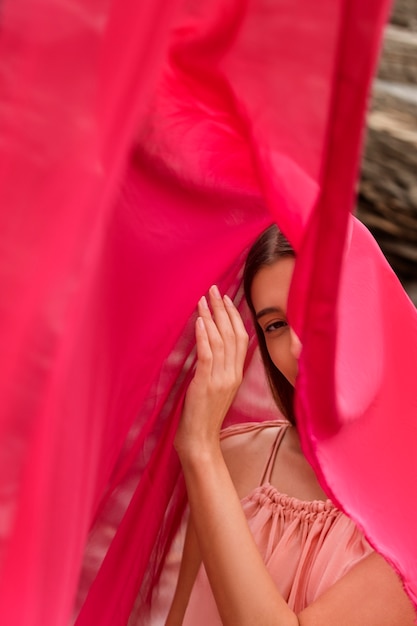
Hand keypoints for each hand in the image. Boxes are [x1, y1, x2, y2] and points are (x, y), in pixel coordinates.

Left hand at [175, 285, 248, 458]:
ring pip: (221, 341)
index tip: (226, 299)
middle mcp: (232, 374)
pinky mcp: (206, 384)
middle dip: (223, 309)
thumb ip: (217, 369)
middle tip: (215, 289)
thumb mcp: (216, 389)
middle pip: (232, 334)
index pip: (241, 339)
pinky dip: (204, 336)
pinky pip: (208, 355)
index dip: (234, 317)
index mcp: (236, 375)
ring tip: (205, 299)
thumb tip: (210, 346)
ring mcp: (221, 379)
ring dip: (212, 317)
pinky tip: (200, 321)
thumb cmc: (204, 417)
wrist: (200, 442)